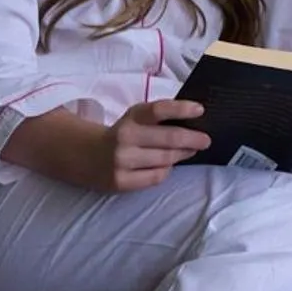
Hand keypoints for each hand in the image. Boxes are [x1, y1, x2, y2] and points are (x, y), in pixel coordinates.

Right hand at [86, 101, 208, 191]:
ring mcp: (122, 161)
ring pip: (165, 159)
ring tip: (190, 150)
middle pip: (169, 139)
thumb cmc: (123, 134)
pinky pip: (156, 177)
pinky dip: (166, 170)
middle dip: (193, 139)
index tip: (200, 110)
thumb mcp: (135, 119)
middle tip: (206, 140)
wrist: (85, 156)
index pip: (159, 110)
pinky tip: (167, 165)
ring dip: (182, 155)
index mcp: (131, 117)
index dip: (181, 109)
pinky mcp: (121, 181)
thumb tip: (196, 122)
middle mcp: (125, 137)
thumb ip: (159, 118)